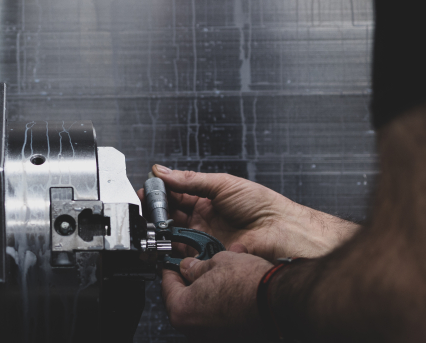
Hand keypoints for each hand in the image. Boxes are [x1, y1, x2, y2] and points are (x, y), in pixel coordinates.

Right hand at [143, 164, 356, 259]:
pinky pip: (183, 253)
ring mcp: (204, 237)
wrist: (280, 231)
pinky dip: (170, 248)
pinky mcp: (206, 255)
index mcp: (208, 198)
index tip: (146, 189)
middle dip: (155, 210)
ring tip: (150, 222)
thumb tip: (163, 171)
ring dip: (160, 228)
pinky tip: (163, 240)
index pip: (176, 193)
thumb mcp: (222, 184)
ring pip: (173, 234)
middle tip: (144, 206)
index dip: (160, 191)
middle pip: (171, 214)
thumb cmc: (262, 206)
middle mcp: (204, 219)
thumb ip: (189, 180)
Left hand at [162, 247, 273, 340]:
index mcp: (182, 311)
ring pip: (206, 309)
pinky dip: (225, 303)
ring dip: (213, 289)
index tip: (173, 264)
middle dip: (195, 279)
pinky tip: (237, 286)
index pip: (167, 286)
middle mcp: (195, 331)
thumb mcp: (217, 262)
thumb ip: (196, 267)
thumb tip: (189, 267)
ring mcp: (214, 338)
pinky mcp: (233, 339)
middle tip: (200, 265)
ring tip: (226, 269)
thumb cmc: (249, 285)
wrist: (281, 302)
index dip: (171, 269)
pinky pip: (222, 319)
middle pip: (187, 300)